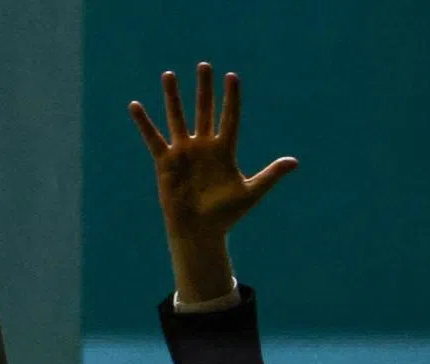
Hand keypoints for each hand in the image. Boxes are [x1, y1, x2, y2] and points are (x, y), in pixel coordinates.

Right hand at [129, 62, 296, 302]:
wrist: (201, 232)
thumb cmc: (226, 215)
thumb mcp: (251, 192)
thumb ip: (271, 174)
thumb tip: (295, 162)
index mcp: (224, 151)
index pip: (229, 118)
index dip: (231, 98)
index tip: (232, 77)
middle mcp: (203, 147)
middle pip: (204, 111)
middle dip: (204, 89)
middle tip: (204, 65)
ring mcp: (184, 153)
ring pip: (178, 118)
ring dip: (173, 97)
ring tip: (169, 74)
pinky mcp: (166, 162)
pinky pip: (153, 139)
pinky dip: (144, 123)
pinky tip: (135, 105)